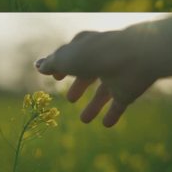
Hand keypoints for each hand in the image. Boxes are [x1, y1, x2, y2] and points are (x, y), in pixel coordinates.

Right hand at [35, 28, 161, 127]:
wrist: (134, 59)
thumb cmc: (94, 55)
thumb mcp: (66, 59)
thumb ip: (52, 64)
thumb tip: (38, 66)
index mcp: (85, 46)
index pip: (71, 55)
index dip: (61, 65)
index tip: (54, 77)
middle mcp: (101, 59)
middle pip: (88, 75)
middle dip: (79, 86)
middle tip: (71, 98)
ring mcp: (115, 76)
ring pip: (103, 93)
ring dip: (94, 106)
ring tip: (84, 120)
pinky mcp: (127, 91)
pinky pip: (119, 105)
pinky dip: (112, 114)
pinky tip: (105, 124)